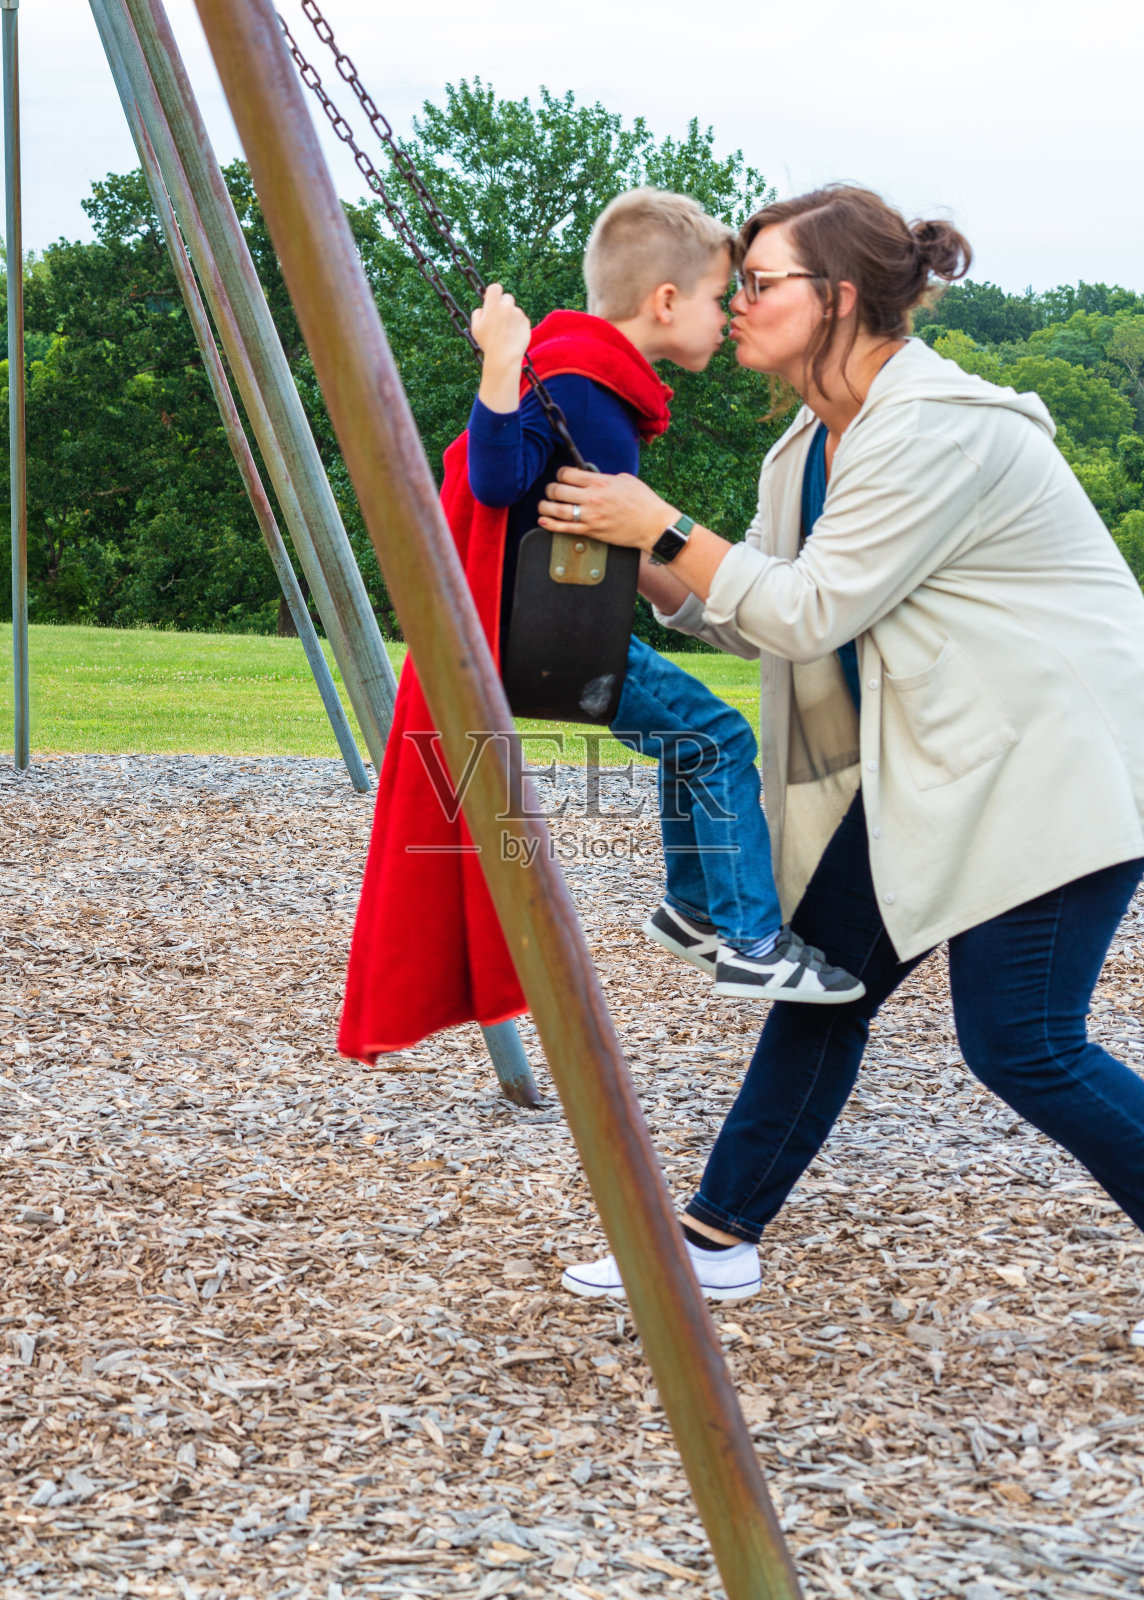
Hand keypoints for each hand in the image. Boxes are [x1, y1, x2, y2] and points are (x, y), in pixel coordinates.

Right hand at [471, 283, 530, 368]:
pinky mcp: (526, 322)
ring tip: (505, 332)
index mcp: (493, 305)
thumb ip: (477, 313)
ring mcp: (518, 314)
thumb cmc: (488, 343)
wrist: (504, 357)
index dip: (493, 293)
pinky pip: (522, 320)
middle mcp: (507, 306)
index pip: (495, 287)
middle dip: (503, 304)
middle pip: (507, 297)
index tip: (491, 300)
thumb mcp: (475, 328)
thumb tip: (483, 309)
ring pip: (515, 310)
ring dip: (511, 316)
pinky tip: (512, 336)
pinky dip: (518, 325)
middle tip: (499, 318)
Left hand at [537, 467, 676, 550]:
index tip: (562, 477)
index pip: (567, 474)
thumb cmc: (644, 502)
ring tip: (544, 505)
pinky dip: (550, 524)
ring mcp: (590, 516)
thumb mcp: (625, 480)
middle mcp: (591, 498)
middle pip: (557, 490)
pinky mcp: (591, 532)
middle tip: (552, 491)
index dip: (561, 474)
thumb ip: (605, 477)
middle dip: (551, 489)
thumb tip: (593, 477)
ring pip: (556, 509)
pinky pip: (564, 528)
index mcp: (600, 482)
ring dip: (545, 506)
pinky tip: (543, 520)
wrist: (653, 526)